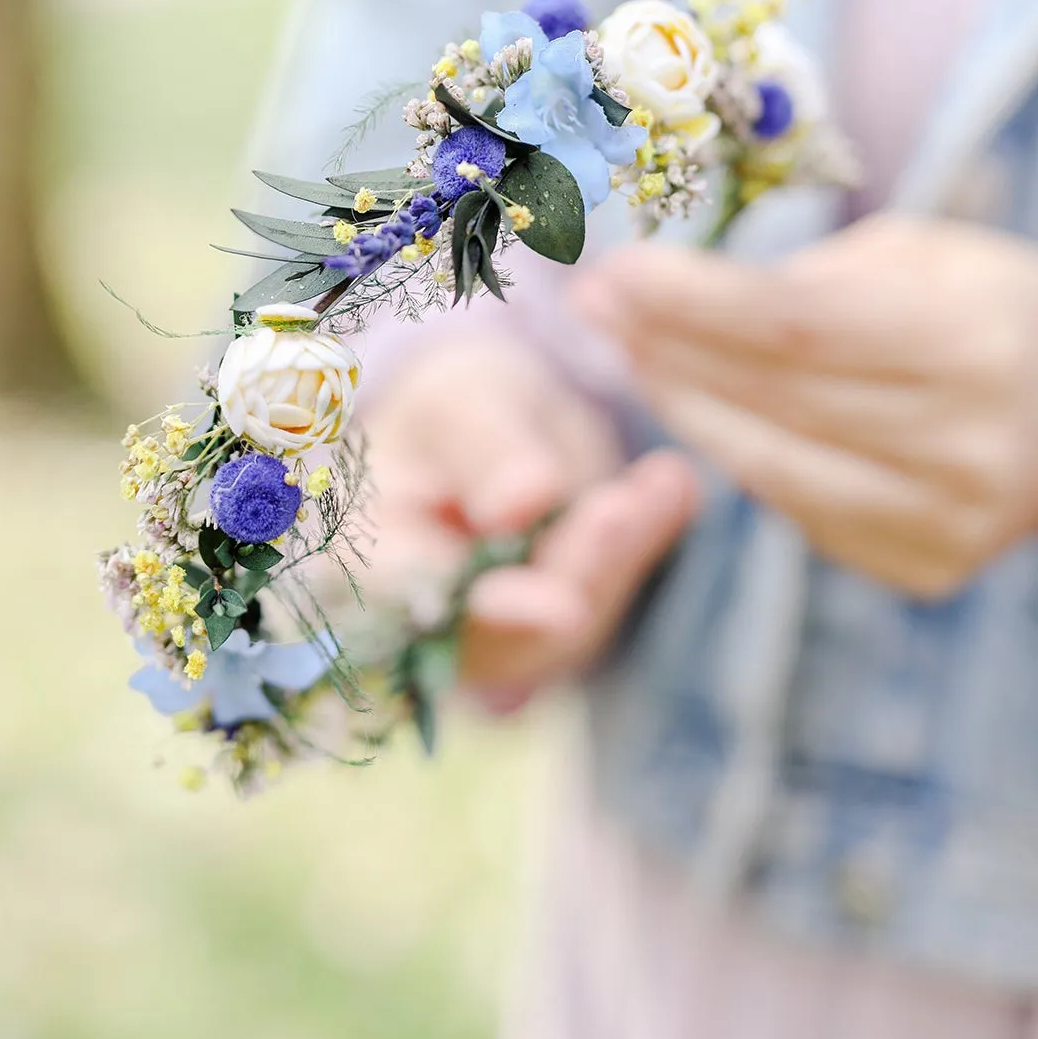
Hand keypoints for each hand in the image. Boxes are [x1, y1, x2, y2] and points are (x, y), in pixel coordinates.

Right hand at [359, 328, 697, 702]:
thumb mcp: (463, 400)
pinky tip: (673, 486)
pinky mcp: (556, 628)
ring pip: (562, 628)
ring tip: (660, 484)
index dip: (482, 614)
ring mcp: (494, 637)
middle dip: (570, 576)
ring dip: (615, 561)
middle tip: (619, 514)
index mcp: (365, 558)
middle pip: (499, 631)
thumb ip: (486, 449)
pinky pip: (603, 599)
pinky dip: (643, 543)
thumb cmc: (453, 405)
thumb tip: (525, 501)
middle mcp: (421, 621)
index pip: (411, 605)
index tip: (556, 607)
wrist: (490, 419)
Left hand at [572, 215, 1037, 598]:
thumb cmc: (988, 310)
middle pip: (768, 400)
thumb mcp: (920, 256)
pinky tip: (701, 412)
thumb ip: (806, 280)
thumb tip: (674, 300)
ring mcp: (945, 522)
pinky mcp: (925, 567)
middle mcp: (962, 445)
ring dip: (682, 408)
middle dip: (663, 348)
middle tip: (594, 310)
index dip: (690, 300)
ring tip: (628, 355)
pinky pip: (797, 510)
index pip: (792, 326)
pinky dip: (740, 457)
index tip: (613, 270)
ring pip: (767, 469)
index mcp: (967, 344)